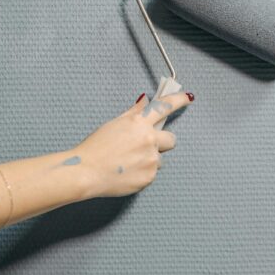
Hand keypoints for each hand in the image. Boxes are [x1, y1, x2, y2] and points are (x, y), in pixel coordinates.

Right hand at [74, 91, 193, 197]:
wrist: (87, 172)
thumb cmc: (95, 148)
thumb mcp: (114, 124)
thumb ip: (133, 114)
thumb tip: (143, 102)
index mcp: (139, 123)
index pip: (165, 107)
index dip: (179, 100)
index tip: (188, 97)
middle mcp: (149, 140)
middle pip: (171, 139)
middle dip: (162, 142)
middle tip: (146, 146)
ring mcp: (151, 160)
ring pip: (160, 159)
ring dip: (150, 160)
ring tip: (129, 163)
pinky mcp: (149, 177)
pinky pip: (152, 174)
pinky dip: (142, 173)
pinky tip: (127, 172)